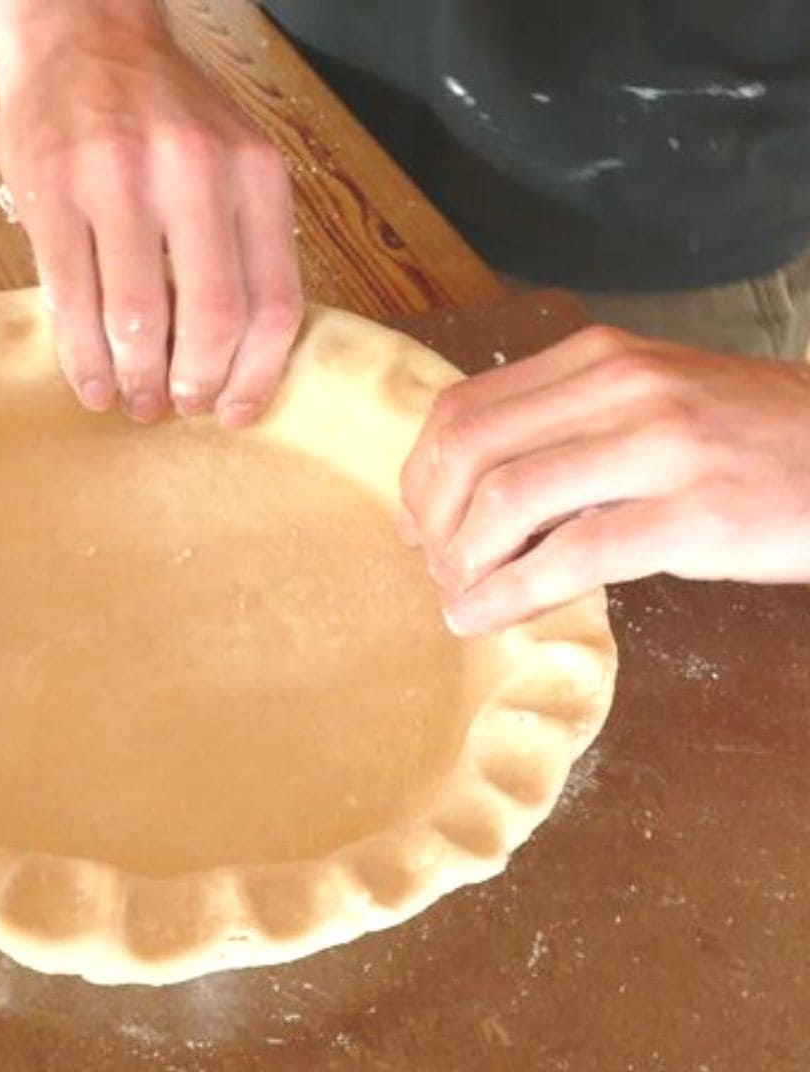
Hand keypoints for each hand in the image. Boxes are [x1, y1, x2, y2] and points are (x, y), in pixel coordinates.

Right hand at [0, 0, 301, 425]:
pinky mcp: (52, 192)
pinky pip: (72, 301)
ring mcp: (118, 179)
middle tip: (176, 408)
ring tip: (133, 402)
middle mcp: (194, 171)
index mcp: (253, 172)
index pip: (273, 303)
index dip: (256, 377)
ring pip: (140, 320)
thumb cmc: (162, 117)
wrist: (81, 35)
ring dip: (137, 381)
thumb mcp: (230, 160)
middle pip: (212, 321)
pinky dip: (83, 360)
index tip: (233, 413)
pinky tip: (91, 383)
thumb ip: (242, 243)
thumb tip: (237, 361)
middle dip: (194, 386)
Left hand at [400, 325, 809, 633]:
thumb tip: (474, 493)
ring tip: (458, 597)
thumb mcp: (652, 403)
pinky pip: (572, 556)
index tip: (416, 521)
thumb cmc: (750, 438)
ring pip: (508, 501)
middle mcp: (621, 387)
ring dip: (462, 562)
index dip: (421, 475)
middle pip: (469, 450)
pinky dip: (509, 594)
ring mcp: (660, 445)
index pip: (464, 408)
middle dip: (430, 519)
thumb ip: (567, 430)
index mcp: (599, 359)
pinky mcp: (696, 512)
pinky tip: (484, 618)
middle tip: (433, 566)